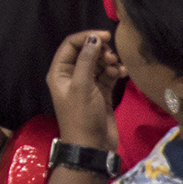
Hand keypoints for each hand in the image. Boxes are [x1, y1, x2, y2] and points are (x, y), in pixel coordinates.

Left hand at [46, 31, 124, 152]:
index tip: (105, 36)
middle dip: (100, 51)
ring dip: (109, 62)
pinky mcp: (101, 93)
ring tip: (117, 68)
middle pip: (86, 53)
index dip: (87, 38)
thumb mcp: (82, 86)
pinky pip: (107, 75)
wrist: (92, 147)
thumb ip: (87, 60)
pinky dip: (115, 72)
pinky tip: (123, 74)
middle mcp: (72, 75)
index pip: (70, 45)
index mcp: (60, 72)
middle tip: (112, 57)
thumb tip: (93, 39)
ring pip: (98, 63)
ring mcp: (87, 84)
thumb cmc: (82, 116)